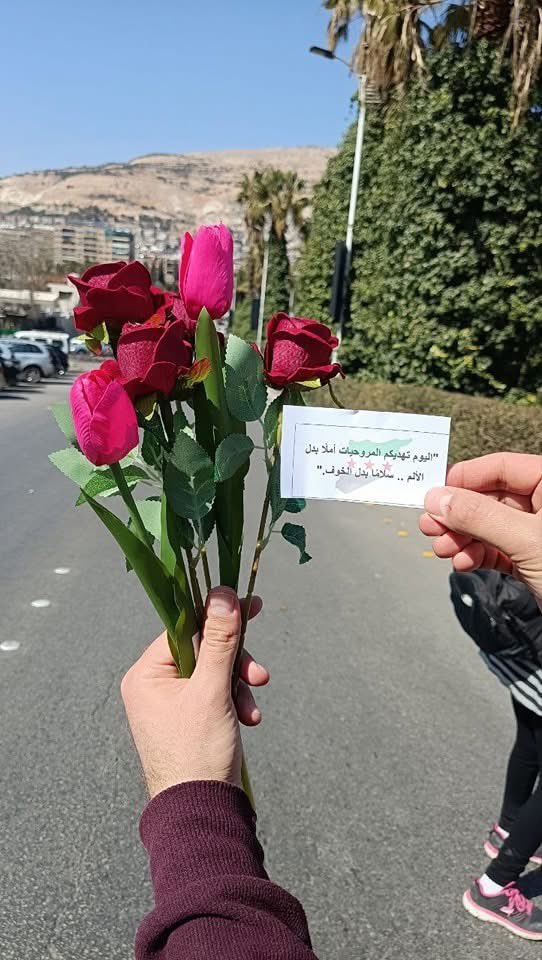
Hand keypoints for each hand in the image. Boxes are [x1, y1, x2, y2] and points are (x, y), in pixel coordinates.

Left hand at [121, 587, 268, 797]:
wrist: (201, 813)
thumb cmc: (197, 752)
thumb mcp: (212, 691)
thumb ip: (220, 640)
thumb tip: (223, 594)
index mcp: (146, 675)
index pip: (184, 629)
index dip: (218, 618)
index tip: (251, 606)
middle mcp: (154, 686)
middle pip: (204, 650)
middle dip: (235, 663)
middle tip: (259, 674)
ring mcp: (172, 704)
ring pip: (214, 673)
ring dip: (239, 686)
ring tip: (252, 708)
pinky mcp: (191, 719)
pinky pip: (216, 695)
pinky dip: (235, 702)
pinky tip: (248, 719)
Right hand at [419, 452, 541, 603]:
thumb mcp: (526, 540)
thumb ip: (480, 516)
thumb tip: (438, 498)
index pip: (501, 467)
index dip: (465, 479)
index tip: (434, 495)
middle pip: (489, 497)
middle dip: (458, 514)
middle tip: (429, 527)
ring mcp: (538, 533)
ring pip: (488, 526)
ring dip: (462, 538)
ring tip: (443, 550)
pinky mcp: (533, 560)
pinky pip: (496, 549)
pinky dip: (477, 555)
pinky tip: (463, 564)